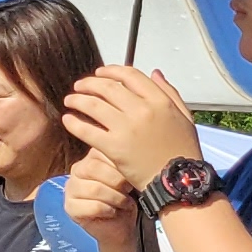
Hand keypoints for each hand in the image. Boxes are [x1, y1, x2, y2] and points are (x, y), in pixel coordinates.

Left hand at [63, 65, 200, 182]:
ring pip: (93, 105)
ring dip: (76, 100)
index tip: (99, 73)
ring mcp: (126, 129)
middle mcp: (142, 110)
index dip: (110, 71)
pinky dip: (73, 123)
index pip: (129, 75)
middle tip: (79, 86)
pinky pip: (86, 130)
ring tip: (69, 100)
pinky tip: (67, 120)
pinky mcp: (113, 147)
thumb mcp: (184, 116)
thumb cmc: (182, 150)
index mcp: (159, 101)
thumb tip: (154, 73)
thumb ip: (169, 92)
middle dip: (88, 84)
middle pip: (107, 87)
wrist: (178, 180)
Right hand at [64, 150, 142, 246]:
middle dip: (117, 181)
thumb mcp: (128, 175)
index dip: (118, 164)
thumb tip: (130, 151)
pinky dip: (108, 210)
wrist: (122, 224)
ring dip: (115, 198)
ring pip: (94, 189)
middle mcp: (77, 170)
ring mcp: (71, 189)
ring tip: (124, 203)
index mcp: (92, 158)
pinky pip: (92, 206)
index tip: (132, 174)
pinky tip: (113, 212)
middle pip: (93, 168)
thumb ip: (123, 162)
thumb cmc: (127, 197)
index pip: (99, 151)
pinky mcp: (70, 207)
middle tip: (128, 190)